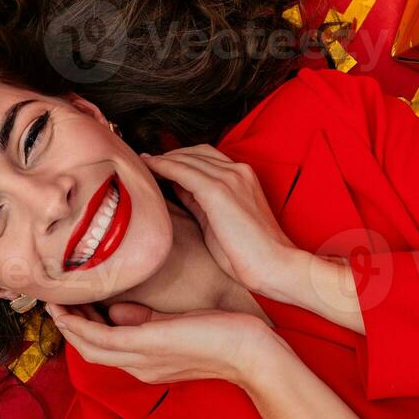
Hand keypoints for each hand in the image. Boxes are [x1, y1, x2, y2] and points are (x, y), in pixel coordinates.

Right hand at [46, 300, 283, 388]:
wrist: (250, 351)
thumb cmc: (225, 336)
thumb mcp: (177, 327)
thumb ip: (146, 321)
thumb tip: (118, 311)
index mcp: (147, 363)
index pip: (105, 349)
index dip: (83, 330)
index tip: (70, 306)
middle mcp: (139, 367)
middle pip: (90, 351)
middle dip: (68, 328)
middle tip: (52, 304)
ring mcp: (140, 358)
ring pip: (89, 347)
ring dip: (67, 326)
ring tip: (52, 304)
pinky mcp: (145, 344)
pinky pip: (101, 337)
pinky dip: (80, 326)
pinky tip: (68, 311)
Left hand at [141, 146, 304, 298]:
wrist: (275, 266)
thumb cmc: (249, 253)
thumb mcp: (219, 221)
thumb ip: (201, 202)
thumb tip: (178, 188)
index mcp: (243, 178)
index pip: (206, 158)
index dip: (181, 158)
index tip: (159, 163)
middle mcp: (238, 172)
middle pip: (196, 152)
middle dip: (170, 155)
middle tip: (147, 162)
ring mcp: (230, 178)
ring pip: (187, 158)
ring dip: (163, 159)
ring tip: (143, 164)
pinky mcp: (219, 191)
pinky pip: (183, 171)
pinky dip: (163, 166)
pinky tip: (148, 167)